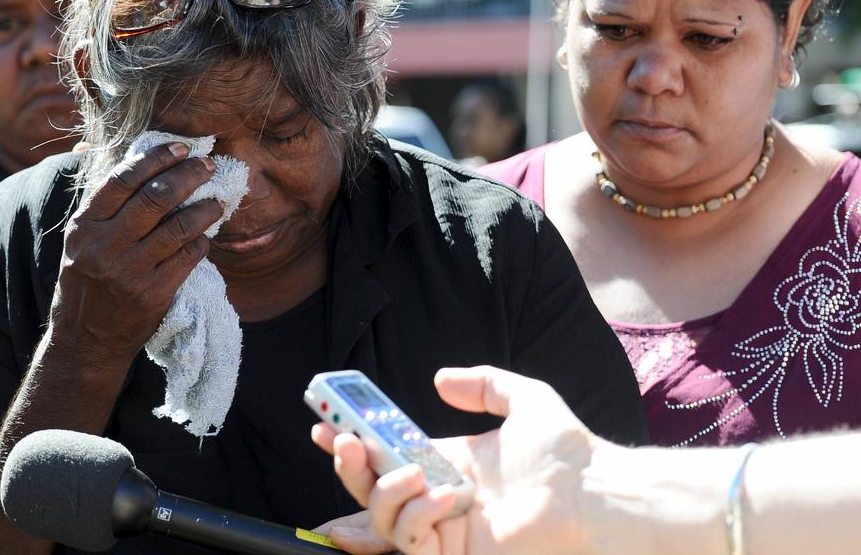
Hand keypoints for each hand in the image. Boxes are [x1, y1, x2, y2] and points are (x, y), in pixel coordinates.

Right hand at [49, 142, 223, 362]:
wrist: (85, 339)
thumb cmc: (86, 280)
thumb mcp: (79, 239)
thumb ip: (103, 202)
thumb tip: (133, 156)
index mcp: (84, 225)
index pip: (123, 179)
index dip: (156, 158)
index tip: (180, 147)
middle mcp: (105, 245)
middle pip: (156, 197)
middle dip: (189, 175)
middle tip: (208, 165)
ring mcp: (130, 271)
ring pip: (179, 226)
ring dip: (205, 208)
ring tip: (217, 200)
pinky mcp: (154, 294)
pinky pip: (189, 257)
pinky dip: (202, 241)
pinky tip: (207, 235)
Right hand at [312, 366, 601, 554]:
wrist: (596, 493)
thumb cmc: (568, 453)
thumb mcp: (524, 399)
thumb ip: (484, 383)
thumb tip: (440, 379)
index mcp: (446, 462)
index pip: (384, 453)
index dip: (350, 438)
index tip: (321, 420)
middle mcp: (438, 495)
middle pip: (371, 486)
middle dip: (347, 463)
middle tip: (340, 438)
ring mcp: (444, 527)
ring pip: (382, 516)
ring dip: (385, 490)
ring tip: (412, 471)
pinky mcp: (454, 553)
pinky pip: (411, 541)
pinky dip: (417, 516)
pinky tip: (445, 497)